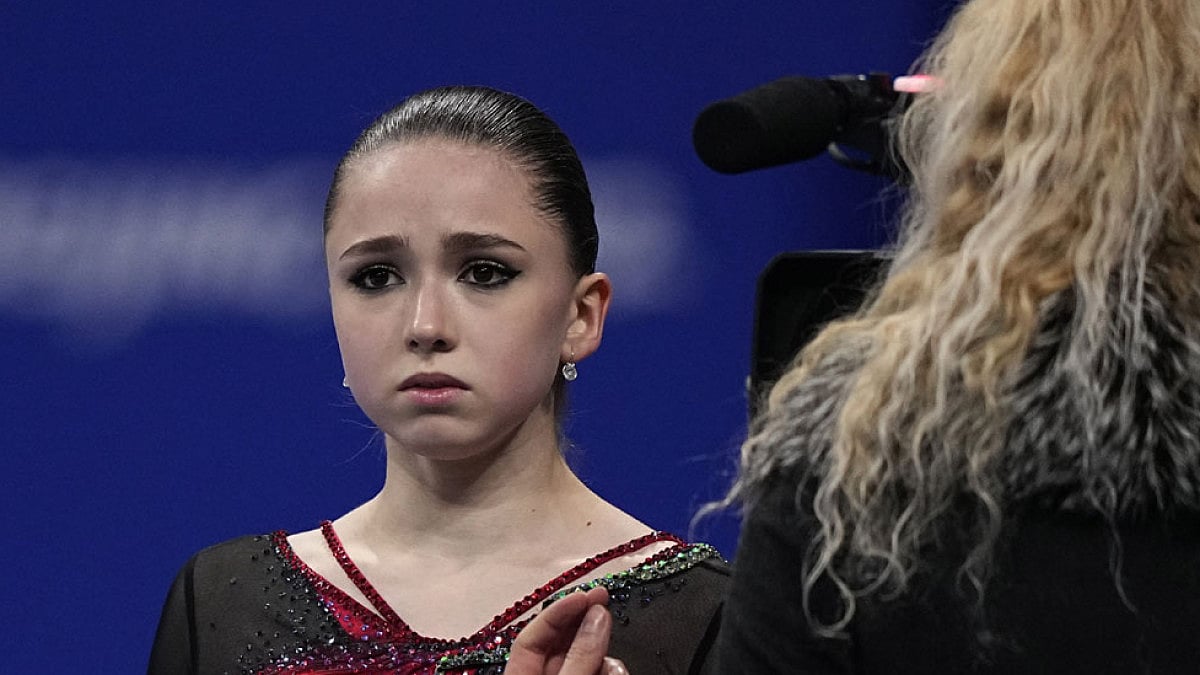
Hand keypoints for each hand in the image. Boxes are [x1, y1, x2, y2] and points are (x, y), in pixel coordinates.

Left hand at [506, 586, 628, 674]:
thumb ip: (580, 656)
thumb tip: (596, 617)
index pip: (532, 637)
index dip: (556, 612)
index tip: (583, 596)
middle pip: (561, 643)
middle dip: (584, 622)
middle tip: (603, 598)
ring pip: (586, 659)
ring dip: (604, 654)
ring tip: (613, 666)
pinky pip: (600, 674)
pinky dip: (610, 672)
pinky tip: (617, 674)